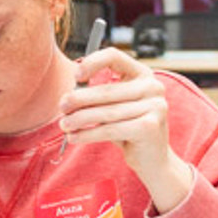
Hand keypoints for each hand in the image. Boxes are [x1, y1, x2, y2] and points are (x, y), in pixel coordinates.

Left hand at [59, 47, 192, 212]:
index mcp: (143, 74)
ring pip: (106, 112)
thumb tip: (69, 94)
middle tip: (61, 106)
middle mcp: (153, 87)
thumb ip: (99, 95)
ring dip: (80, 119)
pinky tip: (74, 137)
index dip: (92, 62)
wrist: (153, 160)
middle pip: (107, 89)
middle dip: (79, 99)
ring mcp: (155, 106)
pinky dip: (88, 134)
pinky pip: (110, 129)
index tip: (76, 75)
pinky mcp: (149, 127)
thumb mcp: (115, 107)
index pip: (114, 57)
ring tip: (64, 125)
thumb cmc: (129, 130)